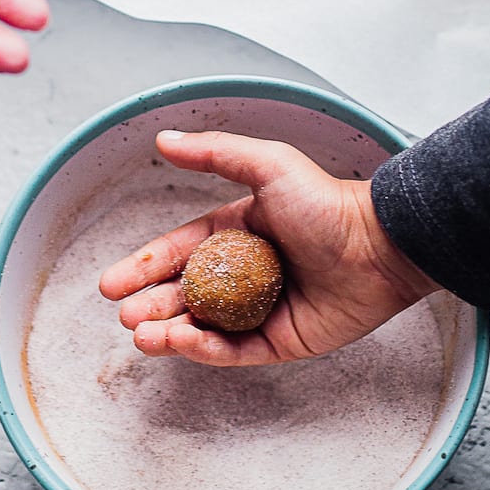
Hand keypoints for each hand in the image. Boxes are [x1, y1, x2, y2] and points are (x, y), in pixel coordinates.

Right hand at [98, 130, 437, 366]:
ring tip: (141, 334)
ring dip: (167, 333)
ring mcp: (261, 310)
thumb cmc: (329, 203)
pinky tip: (181, 342)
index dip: (143, 267)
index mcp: (237, 232)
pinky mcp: (281, 342)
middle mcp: (245, 272)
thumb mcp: (268, 166)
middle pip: (183, 294)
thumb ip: (215, 152)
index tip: (110, 283)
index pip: (178, 253)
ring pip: (202, 327)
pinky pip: (235, 350)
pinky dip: (204, 349)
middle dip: (149, 306)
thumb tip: (163, 138)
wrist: (380, 247)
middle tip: (123, 314)